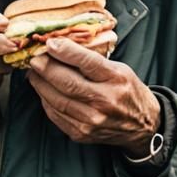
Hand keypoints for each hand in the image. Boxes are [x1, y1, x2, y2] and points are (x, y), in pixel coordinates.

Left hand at [27, 37, 160, 154]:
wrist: (142, 127)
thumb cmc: (128, 92)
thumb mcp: (120, 69)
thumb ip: (93, 60)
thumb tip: (61, 48)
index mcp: (117, 80)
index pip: (87, 63)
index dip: (65, 52)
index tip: (49, 43)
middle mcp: (105, 101)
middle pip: (67, 83)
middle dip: (45, 68)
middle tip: (34, 59)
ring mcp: (92, 121)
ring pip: (56, 100)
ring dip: (40, 84)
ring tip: (34, 73)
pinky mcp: (81, 134)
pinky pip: (55, 115)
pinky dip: (46, 101)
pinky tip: (43, 90)